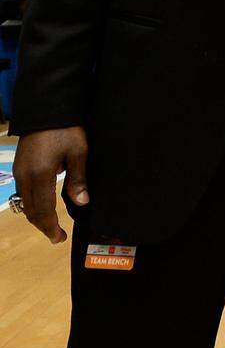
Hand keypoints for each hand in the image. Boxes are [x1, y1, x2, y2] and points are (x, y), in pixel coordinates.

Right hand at [12, 126, 88, 243]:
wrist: (46, 109)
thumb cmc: (66, 130)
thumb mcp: (78, 153)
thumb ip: (78, 179)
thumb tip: (81, 203)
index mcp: (40, 176)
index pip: (43, 210)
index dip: (51, 227)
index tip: (60, 238)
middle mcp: (25, 177)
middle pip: (30, 210)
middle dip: (43, 226)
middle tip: (57, 236)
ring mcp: (19, 172)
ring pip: (24, 202)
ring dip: (36, 216)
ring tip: (51, 224)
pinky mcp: (19, 166)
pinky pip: (23, 192)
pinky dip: (32, 204)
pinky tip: (43, 205)